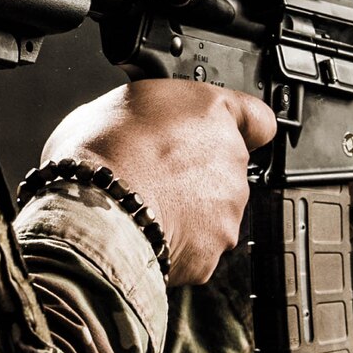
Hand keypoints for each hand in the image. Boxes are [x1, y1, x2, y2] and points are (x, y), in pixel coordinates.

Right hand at [41, 80, 277, 284]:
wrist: (95, 212)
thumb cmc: (101, 153)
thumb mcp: (120, 102)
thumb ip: (153, 113)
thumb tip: (140, 121)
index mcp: (213, 113)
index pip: (257, 119)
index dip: (240, 127)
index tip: (222, 134)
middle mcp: (231, 159)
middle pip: (227, 167)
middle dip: (197, 172)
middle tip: (156, 173)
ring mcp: (227, 208)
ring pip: (214, 210)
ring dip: (189, 209)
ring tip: (145, 205)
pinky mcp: (214, 250)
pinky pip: (198, 247)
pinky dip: (177, 244)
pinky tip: (145, 232)